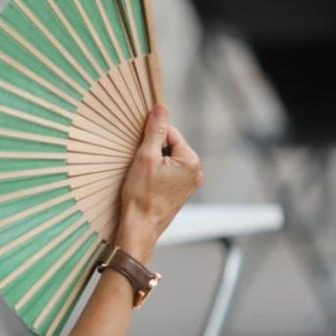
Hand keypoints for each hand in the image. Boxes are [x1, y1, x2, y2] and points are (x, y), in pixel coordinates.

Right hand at [113, 105, 201, 261]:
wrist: (139, 227)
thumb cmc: (141, 195)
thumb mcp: (145, 157)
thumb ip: (155, 131)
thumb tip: (161, 108)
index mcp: (191, 161)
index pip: (170, 132)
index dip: (152, 136)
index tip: (139, 146)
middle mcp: (196, 172)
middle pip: (171, 145)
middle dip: (154, 149)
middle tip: (140, 163)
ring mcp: (190, 184)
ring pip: (170, 159)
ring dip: (155, 161)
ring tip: (143, 175)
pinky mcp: (181, 193)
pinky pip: (170, 173)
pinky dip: (158, 173)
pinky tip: (147, 183)